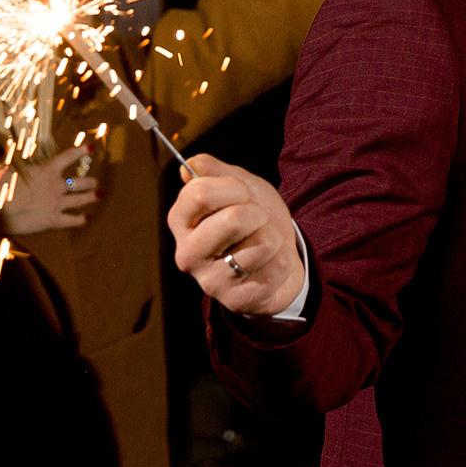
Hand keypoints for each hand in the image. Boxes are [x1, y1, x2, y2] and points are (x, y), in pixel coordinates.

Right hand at [0, 145, 95, 236]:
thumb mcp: (2, 167)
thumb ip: (10, 157)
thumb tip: (8, 146)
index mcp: (46, 171)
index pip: (68, 157)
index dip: (80, 151)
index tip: (91, 148)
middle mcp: (55, 186)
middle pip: (80, 182)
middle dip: (90, 182)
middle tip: (96, 182)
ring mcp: (56, 204)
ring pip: (80, 199)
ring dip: (91, 197)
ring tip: (98, 195)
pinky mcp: (53, 220)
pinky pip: (72, 220)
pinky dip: (81, 219)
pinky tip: (87, 218)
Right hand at [168, 153, 306, 317]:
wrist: (277, 258)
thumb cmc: (254, 219)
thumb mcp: (238, 186)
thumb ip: (214, 171)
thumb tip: (191, 165)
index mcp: (181, 220)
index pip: (199, 193)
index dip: (233, 187)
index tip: (243, 192)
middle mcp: (187, 253)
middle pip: (234, 219)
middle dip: (259, 213)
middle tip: (257, 221)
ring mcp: (209, 281)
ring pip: (262, 243)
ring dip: (274, 238)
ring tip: (265, 245)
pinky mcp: (235, 301)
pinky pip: (276, 268)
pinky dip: (284, 260)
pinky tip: (272, 265)